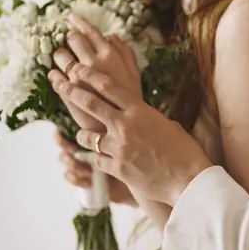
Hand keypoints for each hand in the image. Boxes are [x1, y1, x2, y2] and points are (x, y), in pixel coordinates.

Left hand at [48, 63, 212, 206]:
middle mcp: (126, 126)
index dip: (90, 76)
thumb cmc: (185, 151)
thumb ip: (148, 118)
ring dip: (83, 135)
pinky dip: (97, 159)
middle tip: (59, 83)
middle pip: (91, 104)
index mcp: (141, 111)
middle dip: (71, 92)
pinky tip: (100, 160)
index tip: (77, 69)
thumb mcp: (168, 126)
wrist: (189, 179)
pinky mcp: (117, 168)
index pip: (109, 87)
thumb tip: (139, 116)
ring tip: (83, 136)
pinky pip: (97, 160)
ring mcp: (119, 147)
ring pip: (87, 137)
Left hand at [50, 12, 141, 135]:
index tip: (71, 17)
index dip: (79, 22)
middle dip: (70, 38)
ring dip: (60, 55)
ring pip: (62, 56)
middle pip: (73, 39)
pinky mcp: (70, 94)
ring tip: (62, 58)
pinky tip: (56, 75)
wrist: (126, 130)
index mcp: (111, 56)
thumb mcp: (136, 75)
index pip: (91, 31)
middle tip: (69, 40)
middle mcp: (94, 63)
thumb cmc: (133, 102)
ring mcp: (80, 78)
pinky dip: (54, 75)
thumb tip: (113, 36)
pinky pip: (56, 77)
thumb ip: (126, 54)